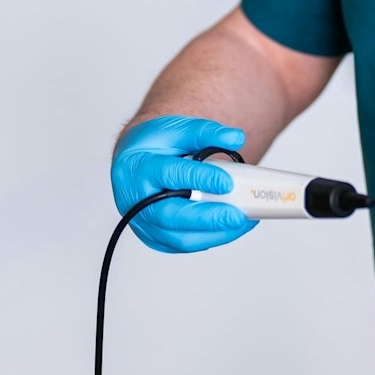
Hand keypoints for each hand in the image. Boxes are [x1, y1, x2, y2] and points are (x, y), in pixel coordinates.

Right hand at [111, 115, 256, 252]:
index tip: (227, 182)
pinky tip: (227, 228)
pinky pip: (182, 245)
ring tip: (241, 222)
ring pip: (178, 238)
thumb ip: (206, 132)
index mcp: (139, 166)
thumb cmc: (154, 146)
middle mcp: (135, 199)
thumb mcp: (176, 129)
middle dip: (208, 218)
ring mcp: (142, 222)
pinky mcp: (152, 237)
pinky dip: (208, 239)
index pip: (171, 174)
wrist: (134, 162)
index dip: (200, 179)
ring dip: (214, 234)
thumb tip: (236, 138)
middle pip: (171, 216)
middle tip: (237, 216)